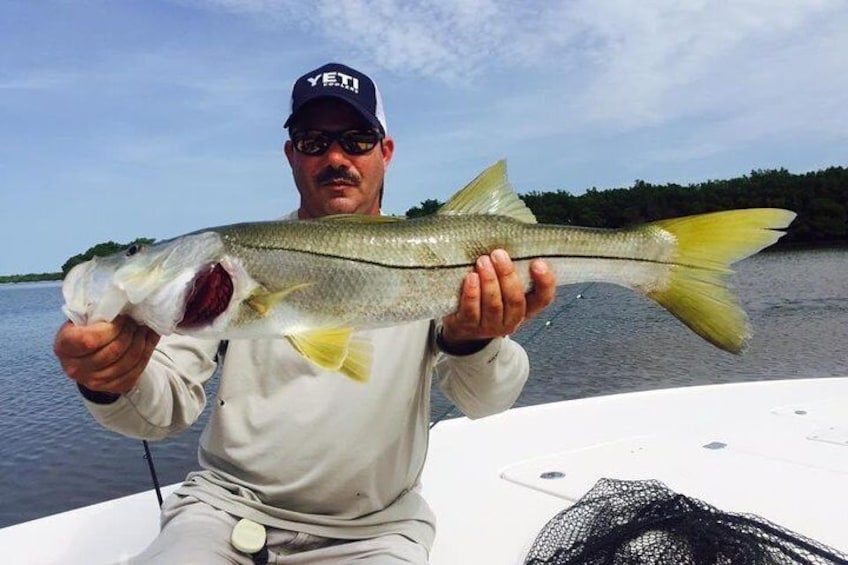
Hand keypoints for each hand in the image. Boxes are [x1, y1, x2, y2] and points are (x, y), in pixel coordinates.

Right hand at [54, 316, 159, 394]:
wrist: (87, 356)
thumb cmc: (85, 330)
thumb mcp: (82, 318)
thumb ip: (95, 312)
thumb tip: (123, 302)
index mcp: (64, 347)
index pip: (89, 340)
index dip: (111, 329)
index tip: (122, 318)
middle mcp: (75, 368)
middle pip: (113, 352)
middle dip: (130, 333)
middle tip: (137, 321)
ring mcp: (94, 382)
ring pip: (128, 362)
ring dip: (141, 342)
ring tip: (145, 328)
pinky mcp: (112, 388)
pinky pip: (136, 371)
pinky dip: (147, 352)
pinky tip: (149, 339)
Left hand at [440, 249, 555, 348]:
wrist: (464, 326)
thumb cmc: (488, 298)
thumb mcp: (505, 287)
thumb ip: (512, 272)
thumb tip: (511, 243)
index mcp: (527, 308)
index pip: (543, 298)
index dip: (544, 282)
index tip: (538, 263)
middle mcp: (512, 320)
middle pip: (515, 299)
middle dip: (507, 275)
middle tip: (498, 254)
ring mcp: (491, 326)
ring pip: (494, 305)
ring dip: (489, 281)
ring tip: (483, 261)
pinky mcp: (470, 326)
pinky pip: (472, 310)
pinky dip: (472, 293)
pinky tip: (471, 277)